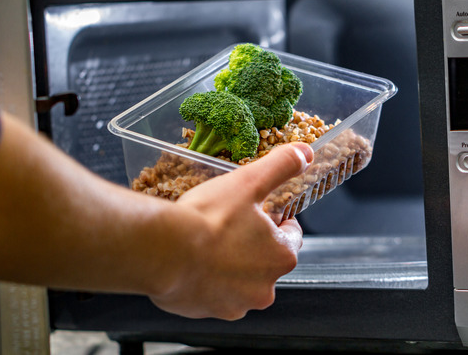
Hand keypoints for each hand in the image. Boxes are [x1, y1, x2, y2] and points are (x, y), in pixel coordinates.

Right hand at [149, 142, 312, 319]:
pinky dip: (207, 281)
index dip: (277, 220)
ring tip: (207, 243)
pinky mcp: (209, 313)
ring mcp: (237, 304)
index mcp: (281, 256)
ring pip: (239, 281)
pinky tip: (192, 262)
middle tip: (228, 224)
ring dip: (229, 265)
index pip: (291, 236)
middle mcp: (265, 287)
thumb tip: (305, 153)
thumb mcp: (248, 182)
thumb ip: (281, 166)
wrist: (163, 251)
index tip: (261, 212)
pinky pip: (213, 295)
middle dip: (251, 244)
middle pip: (265, 261)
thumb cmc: (207, 219)